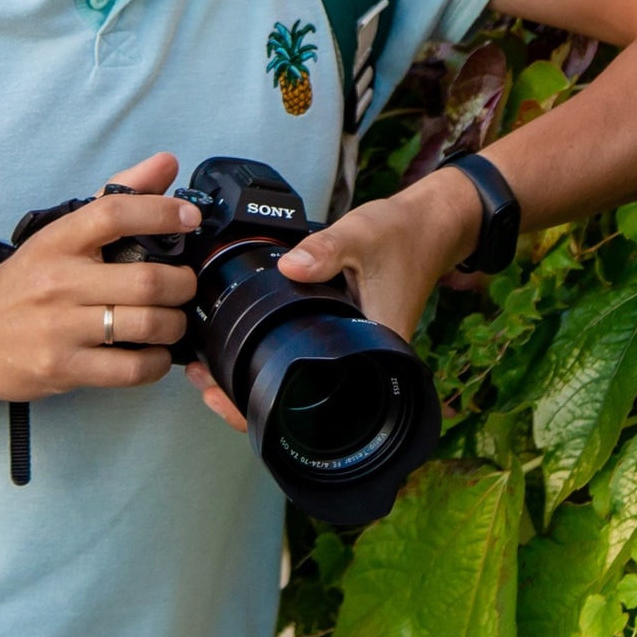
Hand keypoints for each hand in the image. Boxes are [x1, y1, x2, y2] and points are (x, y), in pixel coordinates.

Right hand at [0, 153, 200, 403]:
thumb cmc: (20, 286)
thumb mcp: (59, 236)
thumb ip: (116, 198)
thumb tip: (167, 163)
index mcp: (59, 241)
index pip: (114, 212)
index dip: (162, 211)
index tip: (190, 217)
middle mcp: (59, 282)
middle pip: (147, 280)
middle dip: (183, 284)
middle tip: (185, 286)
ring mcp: (60, 329)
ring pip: (147, 325)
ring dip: (175, 325)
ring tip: (172, 321)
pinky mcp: (63, 369)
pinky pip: (132, 369)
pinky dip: (157, 363)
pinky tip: (153, 354)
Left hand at [184, 166, 483, 432]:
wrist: (432, 225)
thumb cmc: (405, 235)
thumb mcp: (362, 235)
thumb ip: (325, 250)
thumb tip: (287, 265)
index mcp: (374, 350)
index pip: (319, 404)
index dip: (268, 410)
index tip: (226, 397)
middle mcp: (365, 360)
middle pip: (302, 404)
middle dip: (251, 400)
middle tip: (203, 383)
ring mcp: (354, 350)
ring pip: (301, 384)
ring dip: (257, 380)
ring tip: (210, 371)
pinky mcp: (346, 335)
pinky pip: (305, 357)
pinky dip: (274, 355)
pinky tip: (244, 346)